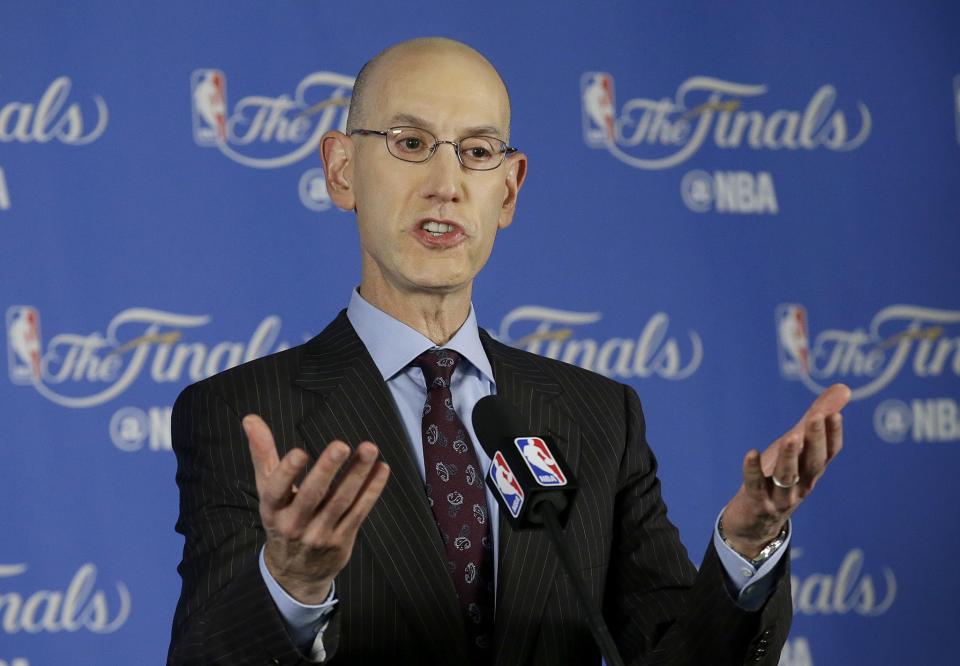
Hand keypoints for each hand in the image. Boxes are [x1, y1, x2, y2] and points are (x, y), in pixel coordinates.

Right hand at [243, 414, 389, 603]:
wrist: (294, 573)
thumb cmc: (281, 517)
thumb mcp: (267, 489)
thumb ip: (262, 453)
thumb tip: (250, 418)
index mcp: (272, 510)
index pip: (276, 490)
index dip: (287, 472)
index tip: (300, 452)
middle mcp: (294, 524)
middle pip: (312, 496)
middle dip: (327, 470)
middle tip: (341, 445)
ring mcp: (319, 534)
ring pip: (341, 501)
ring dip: (357, 474)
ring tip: (369, 449)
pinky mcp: (342, 540)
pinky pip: (359, 512)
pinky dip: (371, 491)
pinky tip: (381, 469)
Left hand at [720, 384, 849, 558]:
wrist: (755, 524)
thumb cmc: (777, 478)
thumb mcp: (796, 447)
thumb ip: (816, 419)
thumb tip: (844, 389)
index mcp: (812, 471)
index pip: (829, 453)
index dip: (833, 434)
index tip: (835, 413)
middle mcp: (801, 485)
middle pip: (812, 463)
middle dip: (815, 440)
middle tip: (816, 417)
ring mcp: (780, 497)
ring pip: (787, 477)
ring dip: (790, 456)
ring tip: (791, 436)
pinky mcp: (756, 502)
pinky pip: (755, 486)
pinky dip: (753, 470)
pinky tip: (750, 452)